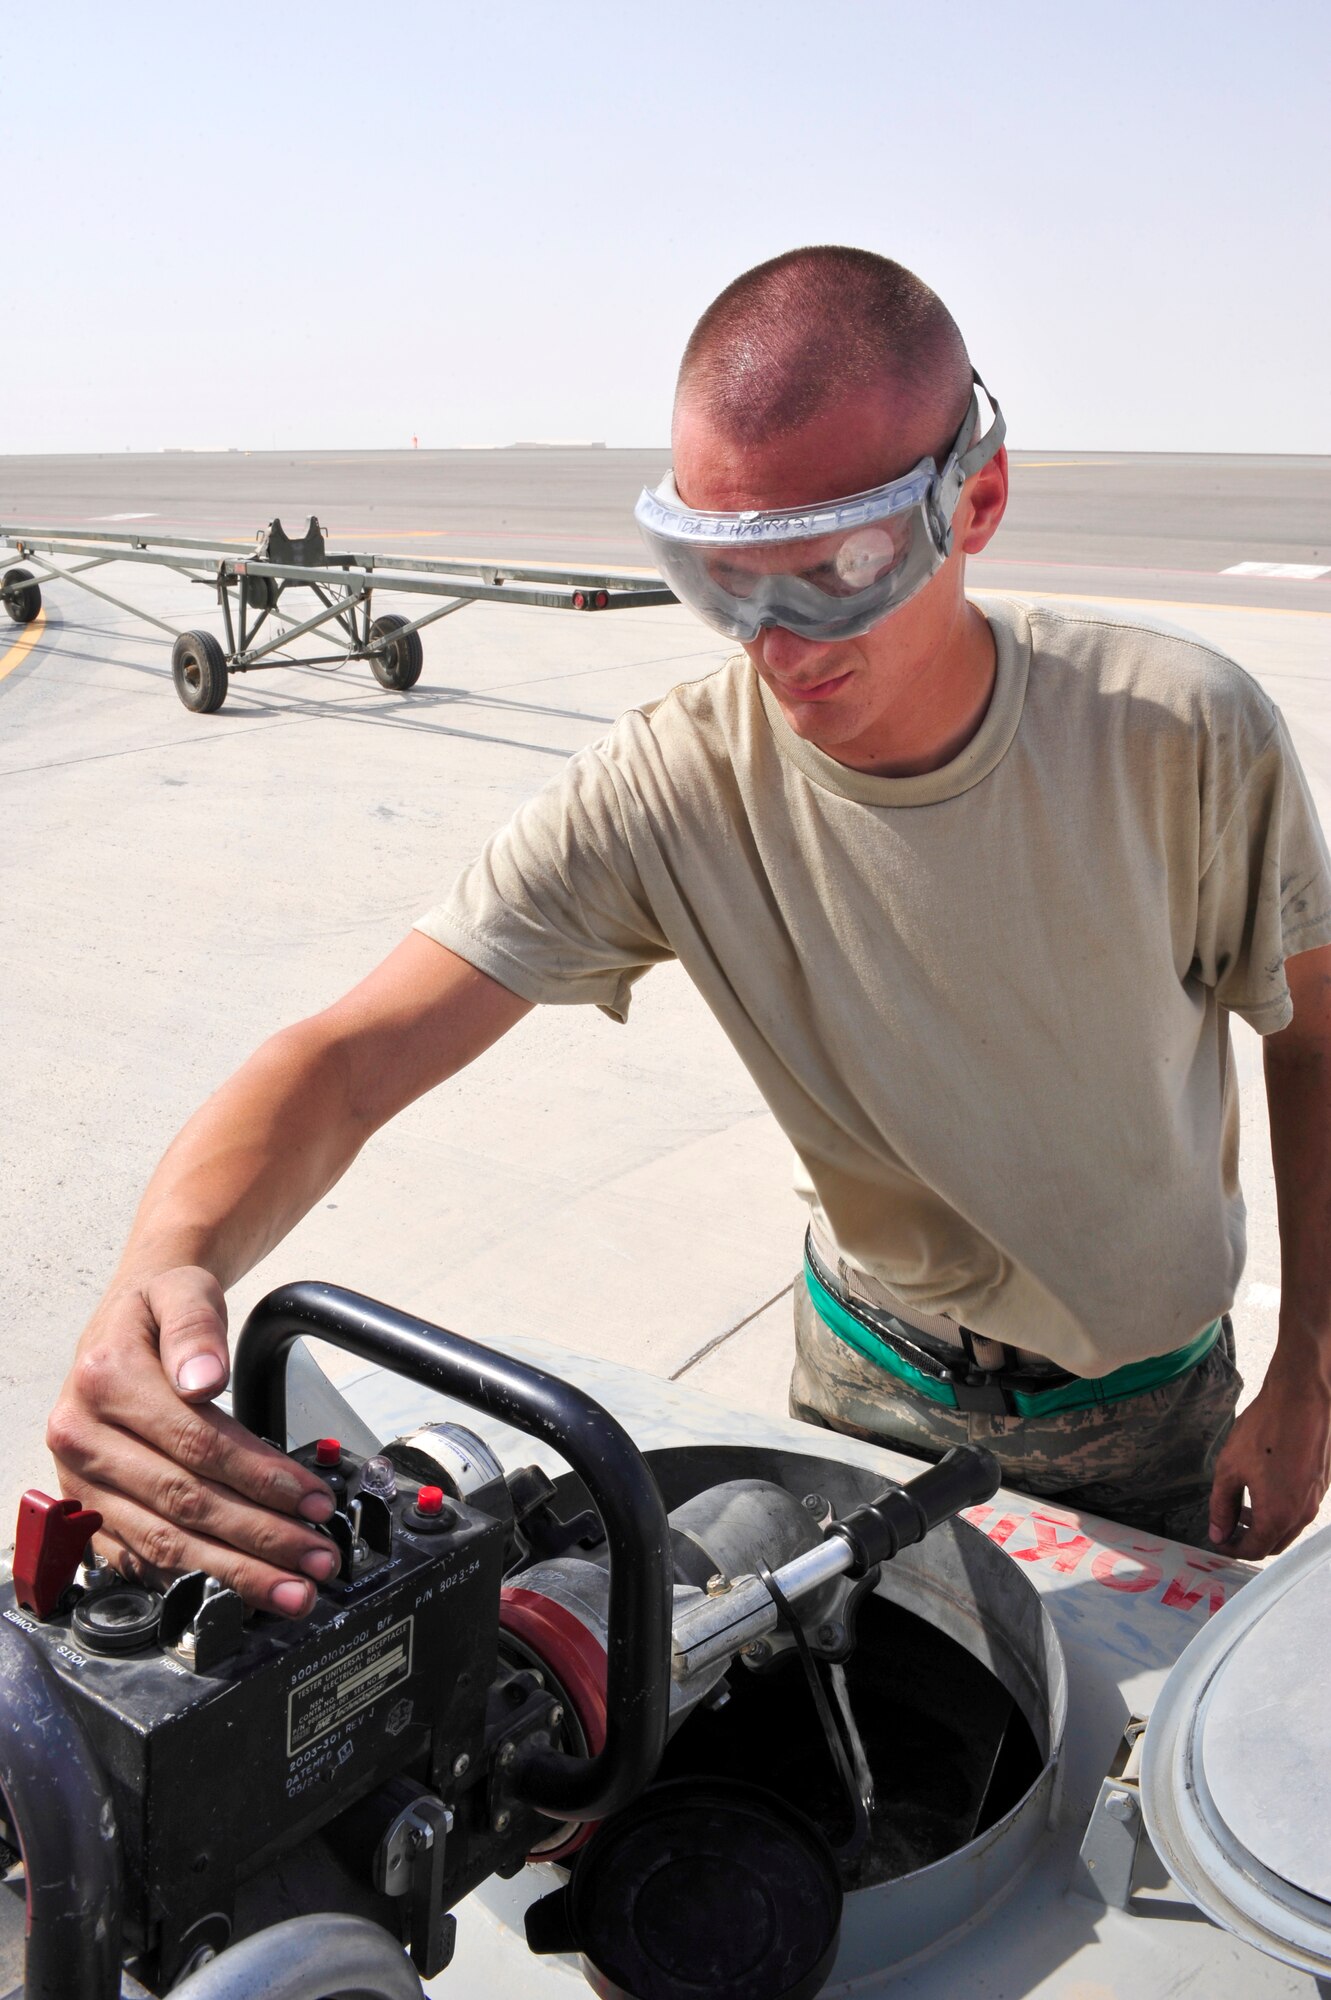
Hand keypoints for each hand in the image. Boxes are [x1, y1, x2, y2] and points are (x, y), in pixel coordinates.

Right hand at [47, 1268, 339, 1614]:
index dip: (261, 1477)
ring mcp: (80, 1482)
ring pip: (165, 1540)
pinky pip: (140, 1556)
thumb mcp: (182, 1291)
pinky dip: (191, 1577)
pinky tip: (234, 1589)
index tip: (312, 1499)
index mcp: (104, 1381)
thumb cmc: (158, 1310)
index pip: (197, 1443)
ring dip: (234, 1572)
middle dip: (261, 1538)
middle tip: (317, 1558)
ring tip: (292, 1588)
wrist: (123, 1321)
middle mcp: (83, 1438)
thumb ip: (196, 1329)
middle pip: (185, 1502)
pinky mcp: (88, 1512)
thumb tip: (204, 1377)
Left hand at [1208, 1358, 1330, 1557]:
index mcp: (1278, 1516)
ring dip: (1264, 1525)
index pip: (1254, 1549)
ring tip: (1240, 1506)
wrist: (1300, 1400)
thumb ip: (1221, 1506)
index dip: (1232, 1548)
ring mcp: (1315, 1500)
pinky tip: (1263, 1489)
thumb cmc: (1264, 1431)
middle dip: (1248, 1540)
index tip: (1218, 1538)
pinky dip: (1280, 1511)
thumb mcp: (1230, 1468)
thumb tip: (1218, 1532)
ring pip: (1288, 1528)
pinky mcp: (1321, 1485)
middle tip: (1227, 1526)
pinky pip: (1299, 1510)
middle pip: (1273, 1544)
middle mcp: (1302, 1514)